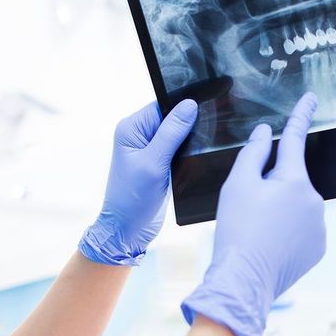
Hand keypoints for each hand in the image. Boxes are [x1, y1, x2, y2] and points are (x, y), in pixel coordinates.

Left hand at [78, 99, 197, 265]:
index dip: (184, 106)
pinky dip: (187, 154)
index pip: (163, 105)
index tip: (207, 108)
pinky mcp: (159, 162)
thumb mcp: (153, 163)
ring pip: (178, 134)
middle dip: (189, 125)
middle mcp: (139, 135)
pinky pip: (178, 149)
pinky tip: (194, 160)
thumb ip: (172, 133)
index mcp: (131, 128)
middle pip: (172, 117)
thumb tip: (189, 105)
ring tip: (201, 149)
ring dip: (189, 141)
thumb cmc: (133, 198)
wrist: (127, 230)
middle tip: (208, 134)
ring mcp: (149, 149)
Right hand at [181, 93, 325, 335]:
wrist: (244, 281)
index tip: (311, 98)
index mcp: (295, 180)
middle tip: (249, 208)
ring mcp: (319, 225)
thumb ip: (253, 153)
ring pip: (297, 205)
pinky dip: (287, 231)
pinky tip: (269, 244)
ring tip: (257, 231)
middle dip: (273, 185)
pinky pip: (302, 228)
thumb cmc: (237, 230)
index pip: (295, 138)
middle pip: (291, 179)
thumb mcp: (237, 184)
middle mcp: (315, 200)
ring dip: (280, 210)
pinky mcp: (318, 246)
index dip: (301, 114)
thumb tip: (265, 132)